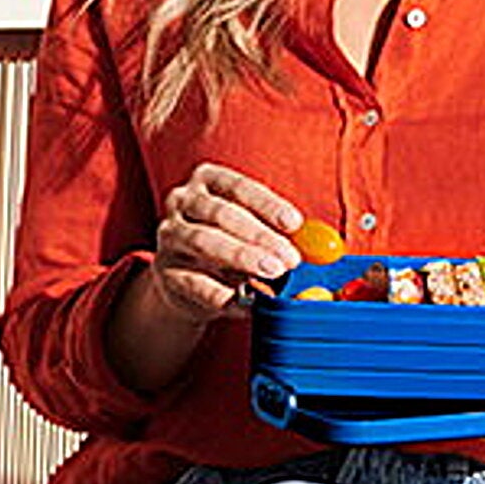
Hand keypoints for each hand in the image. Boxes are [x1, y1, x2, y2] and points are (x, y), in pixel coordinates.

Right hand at [143, 163, 304, 325]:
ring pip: (202, 241)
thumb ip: (283, 235)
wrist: (188, 279)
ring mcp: (169, 235)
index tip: (294, 224)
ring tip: (272, 273)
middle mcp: (182, 201)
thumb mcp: (255, 233)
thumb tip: (321, 248)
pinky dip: (222, 293)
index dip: (267, 204)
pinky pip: (193, 281)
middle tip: (288, 258)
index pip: (238, 186)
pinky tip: (247, 302)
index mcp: (208, 181)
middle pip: (221, 213)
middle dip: (259, 236)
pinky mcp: (164, 271)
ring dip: (241, 257)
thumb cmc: (231, 245)